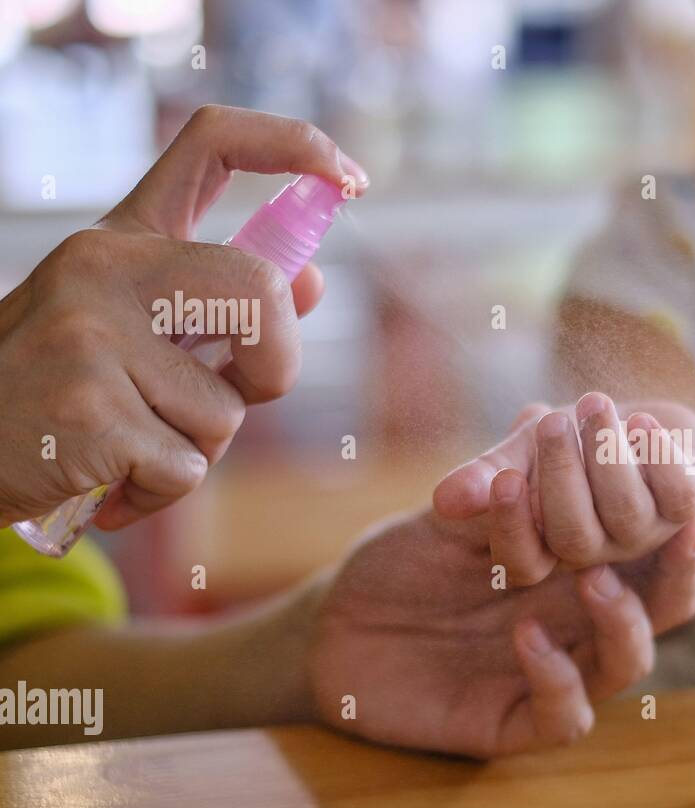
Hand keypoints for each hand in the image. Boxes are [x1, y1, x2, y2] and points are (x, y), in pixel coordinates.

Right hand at [0, 105, 367, 529]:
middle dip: (273, 368)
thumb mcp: (131, 330)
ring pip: (225, 409)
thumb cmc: (58, 394)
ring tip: (128, 442)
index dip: (295, 145)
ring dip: (198, 448)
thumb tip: (312, 279)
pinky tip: (107, 478)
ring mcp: (90, 334)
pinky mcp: (85, 409)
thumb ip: (219, 309)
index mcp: (124, 241)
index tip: (351, 180)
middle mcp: (105, 268)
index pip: (214, 144)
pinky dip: (159, 493)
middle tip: (230, 399)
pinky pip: (184, 469)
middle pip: (262, 292)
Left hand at [304, 506, 694, 756]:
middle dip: (683, 567)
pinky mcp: (516, 721)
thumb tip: (539, 409)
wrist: (334, 626)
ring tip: (591, 575)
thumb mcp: (452, 512)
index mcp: (583, 565)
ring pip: (628, 662)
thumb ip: (498, 477)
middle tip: (681, 524)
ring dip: (623, 619)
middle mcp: (582, 621)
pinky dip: (558, 677)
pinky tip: (527, 636)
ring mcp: (557, 671)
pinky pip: (567, 714)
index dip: (685, 518)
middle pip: (665, 606)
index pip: (654, 548)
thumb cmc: (403, 561)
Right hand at [433, 394, 694, 584]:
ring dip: (610, 457)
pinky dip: (662, 457)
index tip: (504, 480)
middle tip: (553, 421)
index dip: (513, 527)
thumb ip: (485, 477)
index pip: (524, 562)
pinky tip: (643, 425)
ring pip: (629, 516)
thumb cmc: (574, 443)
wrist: (644, 426)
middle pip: (576, 538)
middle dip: (563, 475)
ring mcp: (645, 537)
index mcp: (551, 552)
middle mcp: (599, 557)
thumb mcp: (522, 454)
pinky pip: (681, 496)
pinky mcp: (689, 510)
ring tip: (594, 403)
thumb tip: (446, 500)